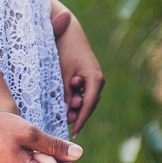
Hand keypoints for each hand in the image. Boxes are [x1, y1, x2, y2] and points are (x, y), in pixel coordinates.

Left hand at [51, 10, 103, 134]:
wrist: (68, 30)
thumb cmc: (65, 50)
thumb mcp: (63, 74)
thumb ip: (65, 94)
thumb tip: (66, 113)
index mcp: (95, 79)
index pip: (88, 105)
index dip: (81, 120)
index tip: (74, 132)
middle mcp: (98, 79)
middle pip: (89, 104)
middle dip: (77, 114)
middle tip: (65, 122)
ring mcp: (94, 77)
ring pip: (86, 99)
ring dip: (76, 106)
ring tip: (64, 113)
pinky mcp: (88, 75)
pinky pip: (83, 92)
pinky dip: (75, 98)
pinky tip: (66, 102)